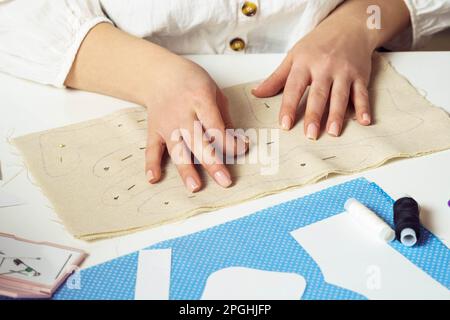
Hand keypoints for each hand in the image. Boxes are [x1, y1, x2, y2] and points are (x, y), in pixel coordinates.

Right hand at [66, 23, 246, 192]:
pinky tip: (153, 178)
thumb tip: (235, 143)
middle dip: (213, 163)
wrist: (159, 74)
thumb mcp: (214, 91)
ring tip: (195, 186)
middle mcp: (182, 114)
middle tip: (225, 181)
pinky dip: (151, 164)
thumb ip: (224, 117)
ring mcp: (166, 124)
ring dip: (185, 169)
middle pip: (198, 142)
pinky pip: (152, 148)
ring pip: (177, 149)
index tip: (242, 149)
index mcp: (200, 100)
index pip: (216, 126)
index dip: (230, 141)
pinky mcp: (154, 130)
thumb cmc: (191, 81)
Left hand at [253, 23, 372, 138]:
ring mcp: (344, 72)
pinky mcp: (360, 75)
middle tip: (310, 135)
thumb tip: (256, 93)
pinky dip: (364, 108)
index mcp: (305, 64)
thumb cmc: (317, 45)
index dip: (289, 107)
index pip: (294, 88)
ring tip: (333, 132)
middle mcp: (325, 68)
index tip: (285, 124)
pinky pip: (362, 93)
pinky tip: (364, 121)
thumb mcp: (294, 56)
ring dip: (337, 115)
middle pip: (319, 94)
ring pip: (340, 96)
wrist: (349, 27)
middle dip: (314, 115)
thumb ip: (276, 78)